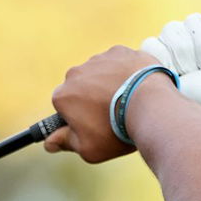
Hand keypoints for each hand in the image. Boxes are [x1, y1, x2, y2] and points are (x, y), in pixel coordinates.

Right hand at [46, 46, 165, 162]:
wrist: (151, 107)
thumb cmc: (116, 131)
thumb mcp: (88, 148)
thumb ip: (65, 143)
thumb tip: (49, 142)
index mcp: (62, 96)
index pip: (62, 106)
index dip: (75, 117)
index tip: (90, 125)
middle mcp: (75, 73)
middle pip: (79, 87)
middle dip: (90, 98)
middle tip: (110, 115)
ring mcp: (98, 59)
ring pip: (99, 73)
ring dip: (107, 84)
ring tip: (126, 102)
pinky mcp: (120, 51)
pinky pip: (119, 62)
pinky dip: (125, 72)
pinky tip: (136, 87)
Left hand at [141, 12, 200, 122]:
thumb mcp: (169, 91)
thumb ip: (150, 74)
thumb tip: (136, 59)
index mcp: (161, 58)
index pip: (151, 44)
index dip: (165, 59)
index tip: (178, 76)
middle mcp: (177, 43)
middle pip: (171, 30)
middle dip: (187, 54)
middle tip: (198, 72)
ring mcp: (199, 34)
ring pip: (193, 21)